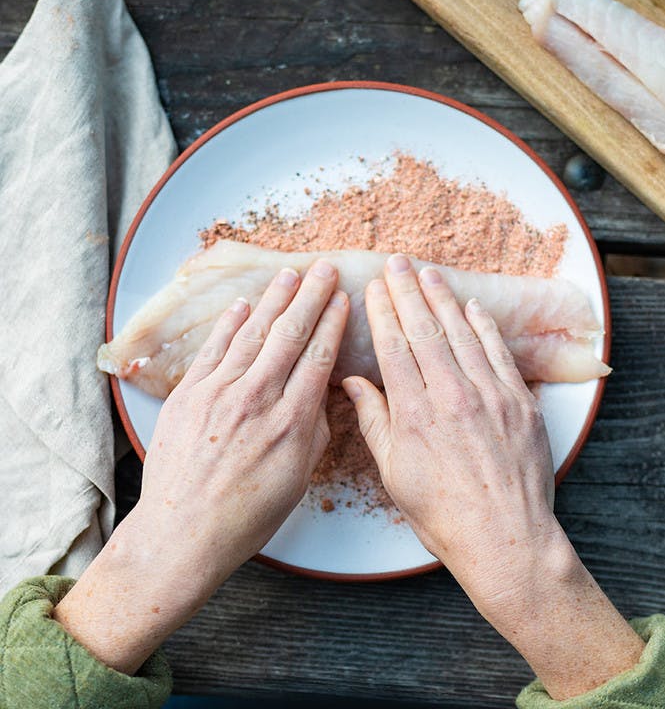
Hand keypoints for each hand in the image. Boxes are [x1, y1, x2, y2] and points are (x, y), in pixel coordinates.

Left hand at [55, 260, 348, 673]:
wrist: (183, 534)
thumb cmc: (248, 515)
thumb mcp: (299, 478)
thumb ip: (315, 430)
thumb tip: (323, 394)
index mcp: (291, 422)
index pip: (318, 358)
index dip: (332, 324)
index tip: (342, 300)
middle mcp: (257, 399)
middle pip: (290, 336)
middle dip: (311, 298)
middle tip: (324, 269)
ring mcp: (219, 393)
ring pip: (253, 335)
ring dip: (274, 301)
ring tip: (290, 275)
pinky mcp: (188, 396)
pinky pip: (214, 350)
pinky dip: (230, 325)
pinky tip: (244, 305)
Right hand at [343, 254, 642, 698]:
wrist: (504, 539)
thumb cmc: (442, 514)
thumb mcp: (394, 473)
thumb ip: (375, 421)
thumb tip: (353, 383)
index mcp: (414, 412)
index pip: (394, 347)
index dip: (383, 312)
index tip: (374, 288)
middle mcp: (451, 395)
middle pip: (425, 330)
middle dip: (408, 292)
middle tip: (397, 263)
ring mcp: (489, 396)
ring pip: (462, 334)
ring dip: (444, 300)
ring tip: (429, 274)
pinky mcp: (518, 403)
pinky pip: (499, 354)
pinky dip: (485, 328)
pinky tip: (472, 308)